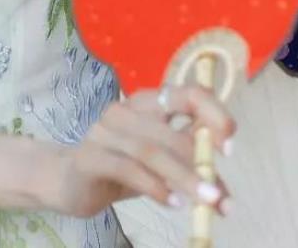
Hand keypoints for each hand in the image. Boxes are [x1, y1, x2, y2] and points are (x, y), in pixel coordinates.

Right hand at [50, 85, 234, 218]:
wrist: (67, 181)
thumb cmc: (122, 169)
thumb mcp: (160, 167)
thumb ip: (189, 170)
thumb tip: (225, 197)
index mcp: (148, 101)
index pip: (187, 93)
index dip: (212, 114)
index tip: (229, 145)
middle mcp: (126, 108)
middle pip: (171, 129)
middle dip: (200, 162)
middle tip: (219, 193)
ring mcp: (105, 130)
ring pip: (152, 151)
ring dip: (183, 178)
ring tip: (204, 201)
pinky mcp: (90, 155)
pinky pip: (128, 168)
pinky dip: (155, 187)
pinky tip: (172, 203)